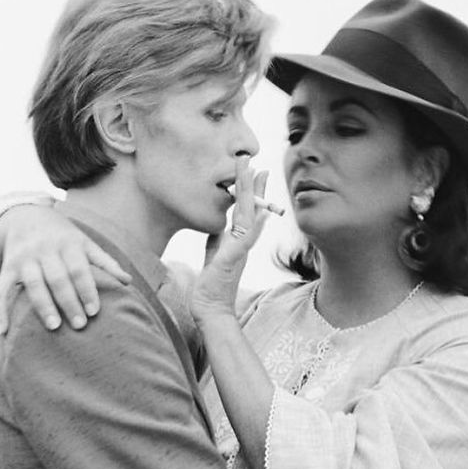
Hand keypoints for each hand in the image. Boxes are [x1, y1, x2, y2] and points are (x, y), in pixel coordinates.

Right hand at [0, 205, 130, 333]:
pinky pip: (2, 290)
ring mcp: (24, 258)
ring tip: (54, 326)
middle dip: (68, 301)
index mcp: (68, 243)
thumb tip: (127, 282)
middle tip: (80, 325)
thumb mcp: (85, 243)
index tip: (94, 311)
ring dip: (43, 306)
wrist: (26, 215)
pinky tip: (3, 331)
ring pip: (32, 284)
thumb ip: (105, 262)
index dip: (86, 289)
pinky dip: (1, 310)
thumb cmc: (64, 236)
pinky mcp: (7, 267)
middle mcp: (44, 249)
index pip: (78, 268)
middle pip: (57, 278)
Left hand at [190, 156, 268, 326]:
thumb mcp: (214, 252)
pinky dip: (251, 219)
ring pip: (249, 214)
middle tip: (253, 160)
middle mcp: (243, 241)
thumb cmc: (213, 284)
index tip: (252, 169)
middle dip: (252, 183)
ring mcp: (241, 249)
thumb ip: (218, 237)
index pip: (245, 209)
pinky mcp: (235, 257)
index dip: (249, 189)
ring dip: (251, 192)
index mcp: (237, 239)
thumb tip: (218, 223)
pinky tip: (256, 206)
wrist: (212, 308)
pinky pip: (245, 234)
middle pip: (251, 206)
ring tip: (253, 171)